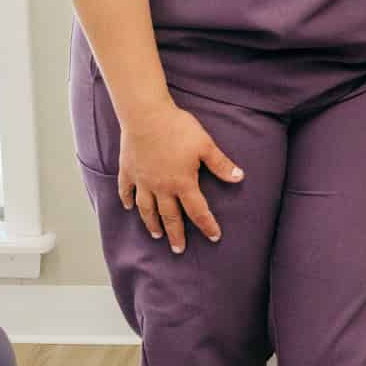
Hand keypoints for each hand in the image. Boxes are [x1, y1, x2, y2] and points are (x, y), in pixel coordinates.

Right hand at [118, 104, 244, 252]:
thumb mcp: (206, 145)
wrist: (146, 115)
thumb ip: (221, 164)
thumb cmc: (178, 128)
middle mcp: (161, 187)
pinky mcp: (128, 171)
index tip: (214, 236)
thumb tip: (239, 177)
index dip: (207, 225)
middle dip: (176, 234)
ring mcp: (142, 181)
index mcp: (182, 183)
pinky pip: (126, 190)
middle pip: (170, 217)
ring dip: (152, 224)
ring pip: (147, 209)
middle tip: (179, 249)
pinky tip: (128, 207)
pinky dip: (127, 200)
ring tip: (156, 235)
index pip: (198, 210)